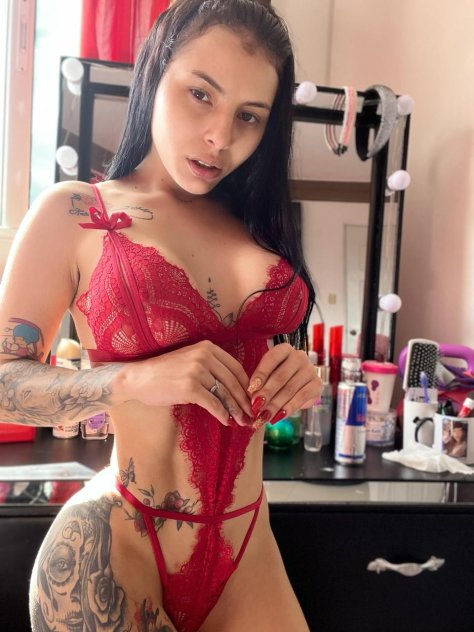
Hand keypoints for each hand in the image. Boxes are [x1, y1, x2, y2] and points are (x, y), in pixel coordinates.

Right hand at [118, 340, 252, 426]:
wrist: (138, 378)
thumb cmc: (165, 373)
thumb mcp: (191, 361)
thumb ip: (212, 368)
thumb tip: (235, 388)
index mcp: (208, 347)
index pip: (236, 368)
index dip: (247, 386)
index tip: (252, 399)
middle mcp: (204, 355)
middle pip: (233, 382)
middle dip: (244, 401)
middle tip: (251, 414)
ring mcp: (197, 370)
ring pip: (225, 394)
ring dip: (235, 410)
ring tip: (241, 421)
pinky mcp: (190, 387)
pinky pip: (213, 403)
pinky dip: (221, 414)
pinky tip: (226, 421)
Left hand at [247, 343, 321, 428]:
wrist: (298, 385)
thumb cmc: (277, 377)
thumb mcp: (267, 375)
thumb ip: (260, 382)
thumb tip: (252, 395)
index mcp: (284, 349)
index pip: (272, 358)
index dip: (261, 374)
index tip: (251, 389)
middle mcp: (299, 356)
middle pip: (280, 376)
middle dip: (266, 393)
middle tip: (255, 407)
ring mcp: (310, 370)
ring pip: (290, 389)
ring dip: (275, 404)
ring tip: (264, 416)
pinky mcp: (317, 384)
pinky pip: (301, 397)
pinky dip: (288, 408)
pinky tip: (278, 417)